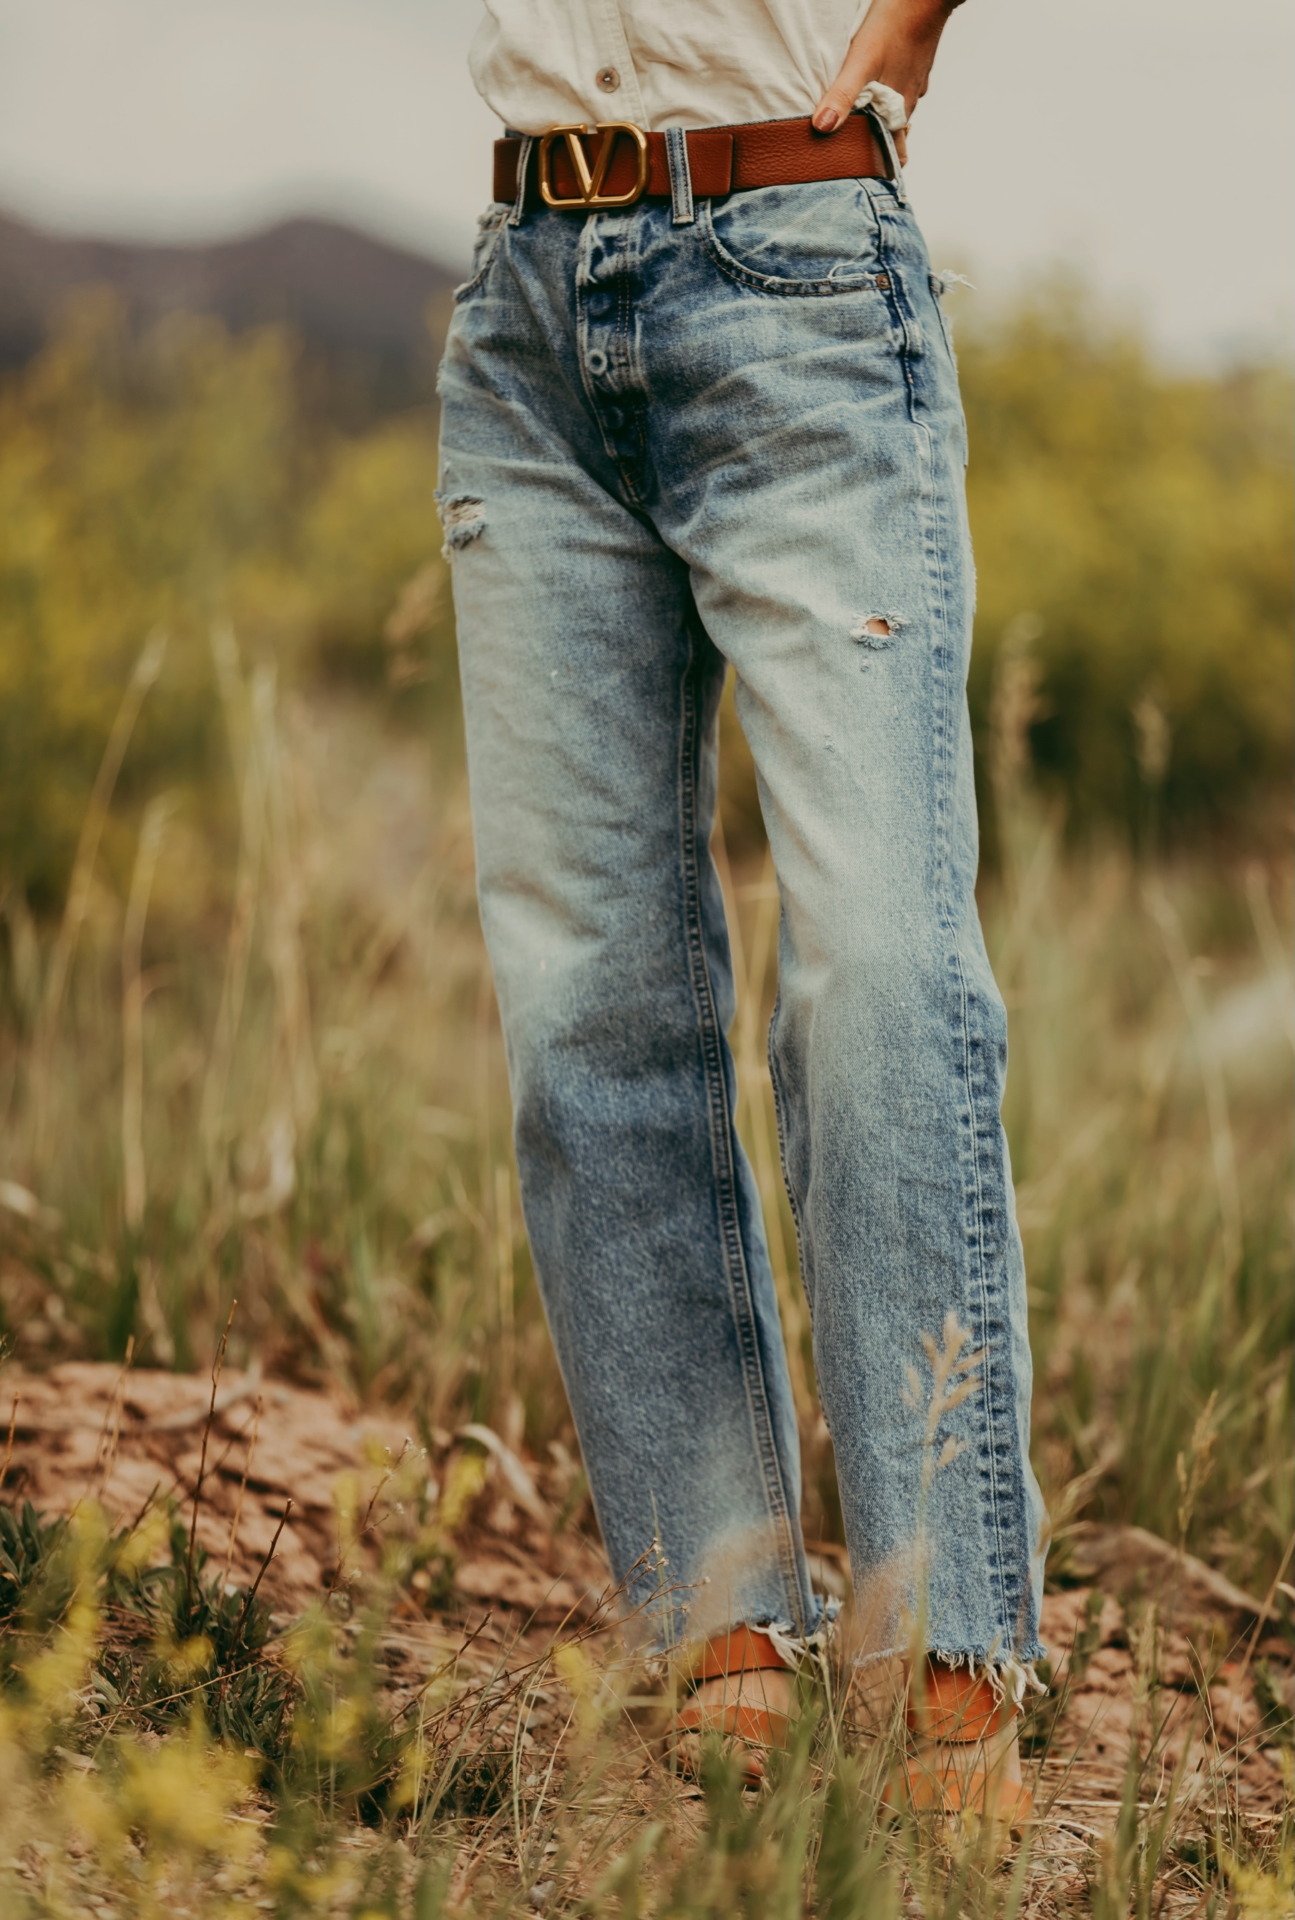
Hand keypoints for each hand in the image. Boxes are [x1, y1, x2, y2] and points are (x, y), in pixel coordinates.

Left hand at [812, 0, 964, 160]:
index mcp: (898, 109)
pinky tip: (881, 91)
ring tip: (868, 131)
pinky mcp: (915, 63)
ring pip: (898, 111)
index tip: (871, 181)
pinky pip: (902, 89)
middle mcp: (909, 100)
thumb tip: (822, 128)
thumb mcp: (861, 62)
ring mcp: (914, 81)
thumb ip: (842, 96)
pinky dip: (890, 97)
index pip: (893, 151)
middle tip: (866, 161)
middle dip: (881, 149)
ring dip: (885, 122)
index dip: (882, 167)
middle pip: (895, 134)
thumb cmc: (893, 25)